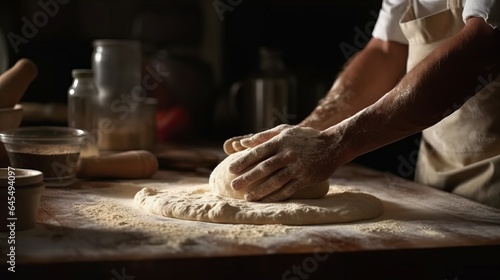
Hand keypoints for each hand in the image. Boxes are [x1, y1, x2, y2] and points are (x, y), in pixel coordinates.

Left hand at [228, 126, 343, 201]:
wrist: (332, 145)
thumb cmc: (304, 137)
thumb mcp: (285, 131)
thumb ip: (263, 137)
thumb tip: (243, 143)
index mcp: (280, 141)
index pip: (258, 152)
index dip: (243, 161)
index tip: (231, 169)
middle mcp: (288, 154)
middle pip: (264, 168)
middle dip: (247, 178)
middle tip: (234, 185)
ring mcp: (297, 167)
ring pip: (275, 181)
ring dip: (260, 190)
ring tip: (247, 197)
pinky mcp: (306, 179)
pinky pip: (288, 189)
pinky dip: (275, 196)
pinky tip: (265, 201)